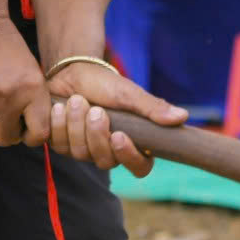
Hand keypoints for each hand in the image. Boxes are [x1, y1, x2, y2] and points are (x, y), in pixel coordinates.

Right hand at [0, 18, 48, 145]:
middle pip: (4, 139)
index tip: (24, 131)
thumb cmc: (7, 47)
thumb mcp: (31, 72)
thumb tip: (28, 132)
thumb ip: (33, 102)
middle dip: (2, 131)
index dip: (31, 137)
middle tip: (0, 118)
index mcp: (32, 92)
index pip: (38, 134)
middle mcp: (8, 99)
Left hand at [44, 63, 188, 175]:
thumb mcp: (129, 93)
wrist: (74, 72)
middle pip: (103, 161)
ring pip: (78, 153)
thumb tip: (182, 117)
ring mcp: (83, 151)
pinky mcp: (61, 144)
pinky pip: (57, 144)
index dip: (128, 156)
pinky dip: (57, 123)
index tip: (119, 135)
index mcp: (132, 144)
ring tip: (76, 100)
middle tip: (95, 109)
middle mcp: (108, 152)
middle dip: (96, 134)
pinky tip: (59, 106)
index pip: (138, 168)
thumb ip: (152, 107)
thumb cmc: (106, 84)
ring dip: (76, 124)